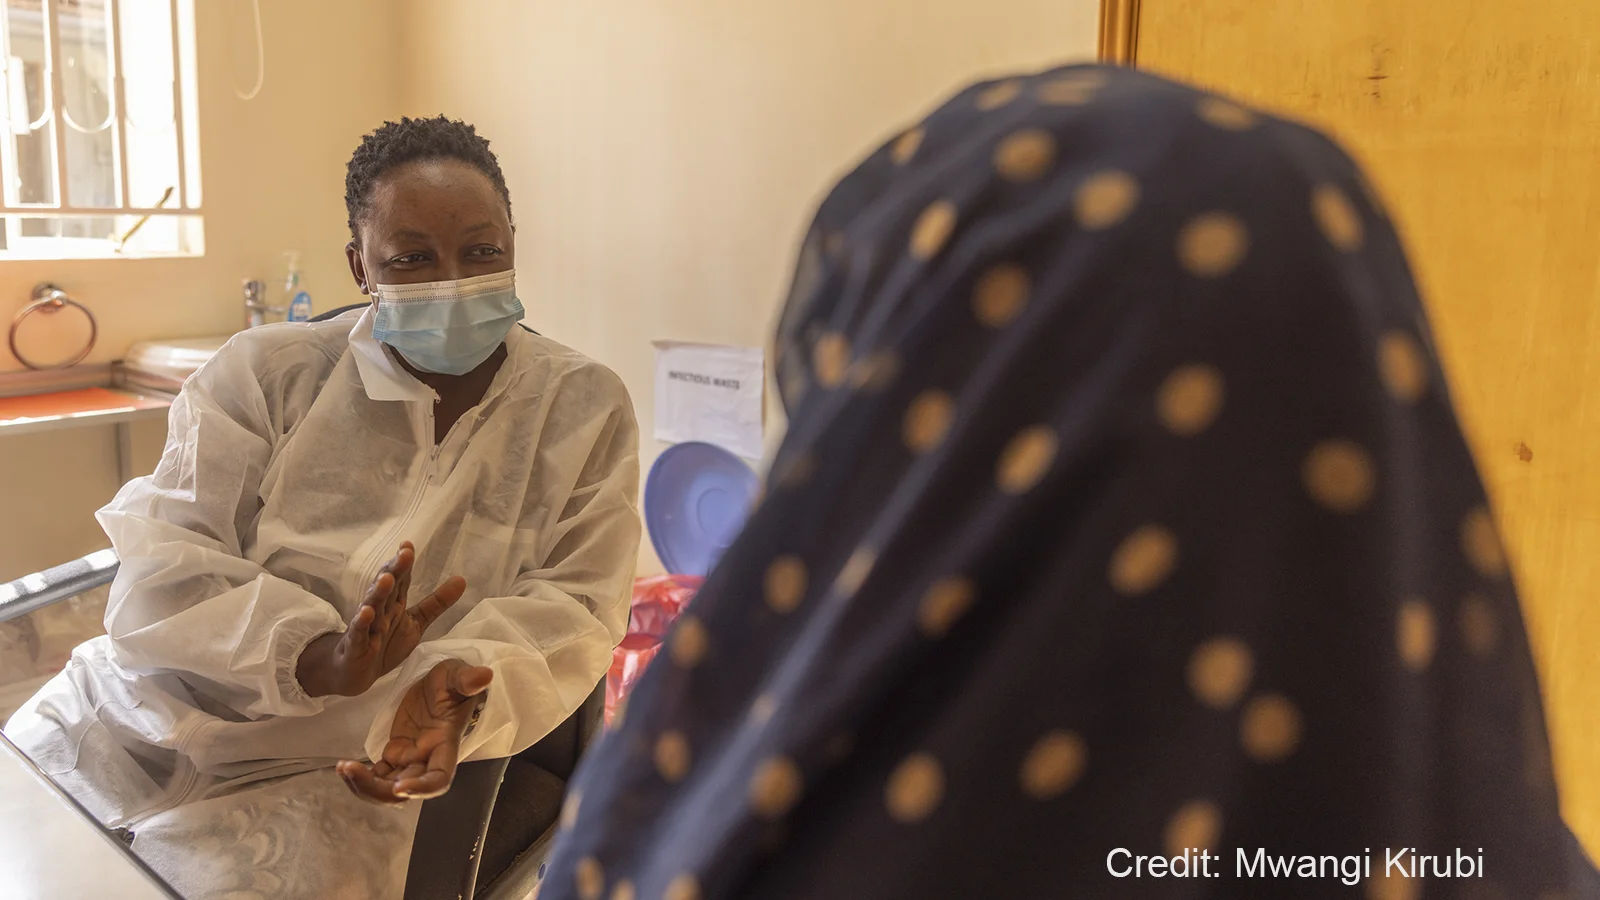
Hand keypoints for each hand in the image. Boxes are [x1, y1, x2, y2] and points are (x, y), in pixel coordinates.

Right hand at [296, 542, 467, 697]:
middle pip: (387, 588)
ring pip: (372, 606)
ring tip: (386, 578)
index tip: (408, 545)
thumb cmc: (384, 643)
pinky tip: (365, 612)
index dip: (404, 563)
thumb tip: (462, 579)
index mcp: (394, 603)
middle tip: (404, 554)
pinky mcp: (356, 646)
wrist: (355, 674)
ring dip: (378, 592)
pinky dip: (361, 623)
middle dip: (395, 570)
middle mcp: (380, 611)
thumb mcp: (416, 622)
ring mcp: (366, 627)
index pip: (401, 580)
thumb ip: (437, 602)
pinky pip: (358, 633)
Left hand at [337, 659, 493, 804]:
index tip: (399, 787)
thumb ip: (467, 679)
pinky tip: (344, 767)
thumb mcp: (457, 675)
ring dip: (365, 785)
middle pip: (406, 790)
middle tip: (350, 771)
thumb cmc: (453, 680)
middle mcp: (427, 759)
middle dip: (377, 789)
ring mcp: (410, 759)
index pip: (439, 777)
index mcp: (445, 744)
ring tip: (343, 768)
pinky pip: (378, 775)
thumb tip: (484, 675)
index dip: (422, 788)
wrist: (440, 684)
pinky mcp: (396, 754)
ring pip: (387, 787)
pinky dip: (362, 776)